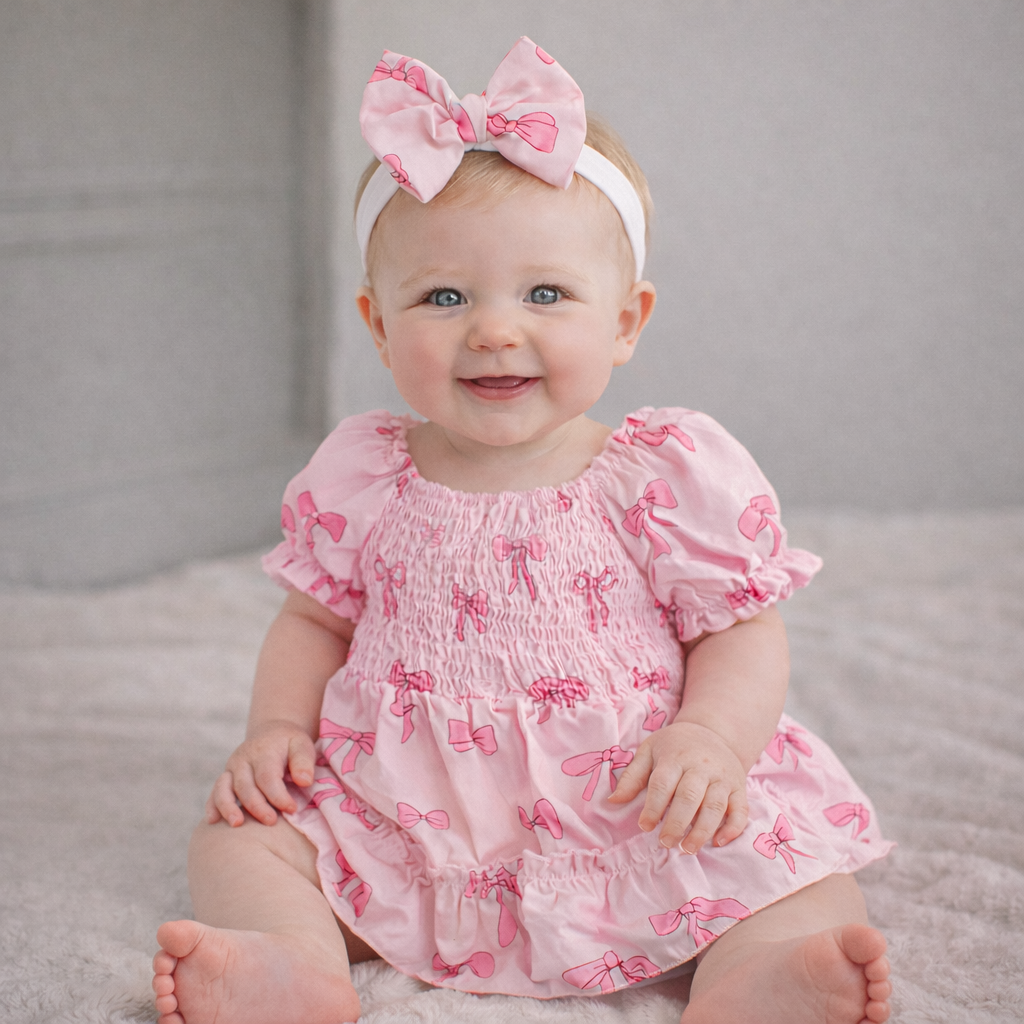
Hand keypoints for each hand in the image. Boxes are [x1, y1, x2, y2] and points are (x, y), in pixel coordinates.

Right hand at [205, 720, 316, 826]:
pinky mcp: (225, 777)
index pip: (267, 776)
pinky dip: (212, 806)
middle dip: (257, 806)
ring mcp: (231, 768)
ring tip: (237, 823)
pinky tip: (213, 821)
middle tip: (271, 821)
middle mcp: (243, 759)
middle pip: (245, 786)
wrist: (271, 733)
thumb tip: (304, 781)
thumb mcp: (302, 744)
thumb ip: (304, 761)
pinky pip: (214, 792)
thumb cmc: (289, 744)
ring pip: (224, 789)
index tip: (292, 809)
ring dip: (229, 807)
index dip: (278, 795)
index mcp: (263, 751)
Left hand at [608, 722, 748, 853]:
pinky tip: (718, 842)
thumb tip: (612, 801)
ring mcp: (723, 777)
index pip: (663, 784)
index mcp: (675, 756)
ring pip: (716, 807)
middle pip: (690, 797)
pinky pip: (741, 810)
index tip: (644, 826)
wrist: (712, 731)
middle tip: (665, 843)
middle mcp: (701, 766)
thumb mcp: (649, 751)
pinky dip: (732, 828)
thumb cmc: (674, 746)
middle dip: (676, 823)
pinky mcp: (739, 788)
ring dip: (702, 831)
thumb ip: (632, 777)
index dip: (653, 807)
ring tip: (687, 849)